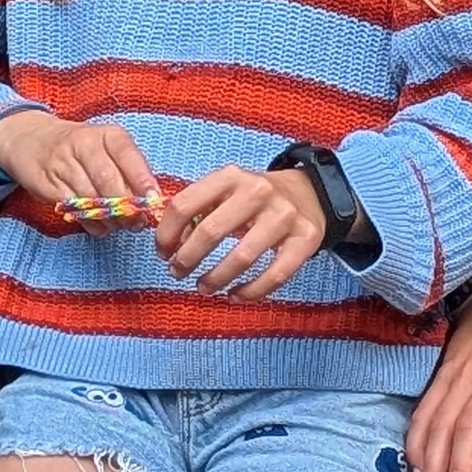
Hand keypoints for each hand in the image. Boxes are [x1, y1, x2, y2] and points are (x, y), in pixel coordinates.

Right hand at [0, 105, 157, 222]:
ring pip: (91, 198)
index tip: (152, 200)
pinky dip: (91, 223)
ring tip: (120, 226)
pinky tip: (100, 226)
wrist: (32, 141)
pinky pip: (74, 209)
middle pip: (108, 179)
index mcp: (107, 135)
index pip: (127, 155)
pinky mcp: (47, 184)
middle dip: (126, 206)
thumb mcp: (108, 150)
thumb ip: (129, 172)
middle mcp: (84, 144)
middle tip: (137, 223)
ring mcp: (63, 163)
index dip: (142, 179)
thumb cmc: (81, 149)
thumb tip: (151, 203)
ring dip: (109, 218)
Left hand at [155, 164, 323, 299]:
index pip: (185, 204)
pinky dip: (251, 292)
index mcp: (231, 176)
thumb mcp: (226, 191)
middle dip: (187, 258)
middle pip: (210, 231)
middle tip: (177, 272)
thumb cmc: (256, 198)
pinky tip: (235, 295)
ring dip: (215, 279)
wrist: (309, 193)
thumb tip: (171, 243)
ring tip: (203, 287)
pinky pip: (275, 275)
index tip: (162, 251)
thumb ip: (198, 210)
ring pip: (242, 257)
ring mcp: (284, 215)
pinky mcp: (305, 239)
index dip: (167, 233)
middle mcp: (258, 191)